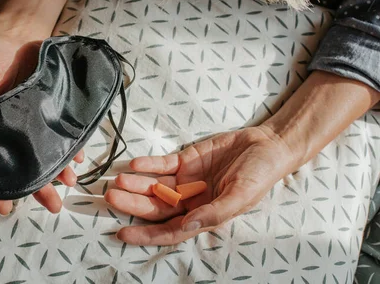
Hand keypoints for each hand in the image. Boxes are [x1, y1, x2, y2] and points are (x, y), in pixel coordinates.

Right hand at [0, 31, 81, 214]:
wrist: (21, 32)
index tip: (4, 208)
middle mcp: (13, 127)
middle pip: (25, 162)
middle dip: (38, 186)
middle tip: (52, 205)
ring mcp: (35, 119)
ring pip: (46, 151)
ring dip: (59, 169)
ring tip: (70, 185)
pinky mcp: (52, 109)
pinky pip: (62, 131)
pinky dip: (72, 145)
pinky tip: (80, 158)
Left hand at [104, 126, 301, 244]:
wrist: (266, 145)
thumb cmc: (260, 174)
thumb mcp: (242, 196)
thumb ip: (215, 212)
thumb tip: (187, 226)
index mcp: (204, 215)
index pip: (169, 230)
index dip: (146, 234)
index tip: (122, 233)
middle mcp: (191, 200)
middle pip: (156, 206)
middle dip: (133, 204)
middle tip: (112, 197)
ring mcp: (187, 179)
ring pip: (155, 185)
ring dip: (136, 184)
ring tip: (118, 180)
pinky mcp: (187, 159)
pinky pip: (163, 164)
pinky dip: (149, 164)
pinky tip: (135, 164)